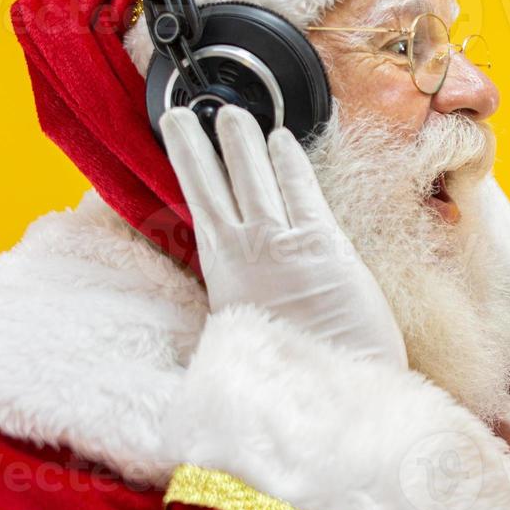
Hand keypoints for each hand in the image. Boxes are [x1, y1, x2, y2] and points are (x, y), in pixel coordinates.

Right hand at [161, 105, 407, 368]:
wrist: (332, 396)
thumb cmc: (296, 373)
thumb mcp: (247, 338)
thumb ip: (240, 304)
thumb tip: (233, 293)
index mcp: (223, 278)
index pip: (199, 212)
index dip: (188, 174)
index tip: (177, 150)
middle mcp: (246, 256)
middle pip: (213, 186)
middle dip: (198, 146)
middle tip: (186, 114)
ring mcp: (281, 246)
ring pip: (254, 178)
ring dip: (242, 141)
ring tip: (231, 113)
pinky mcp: (323, 244)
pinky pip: (301, 190)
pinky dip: (289, 162)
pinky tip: (282, 138)